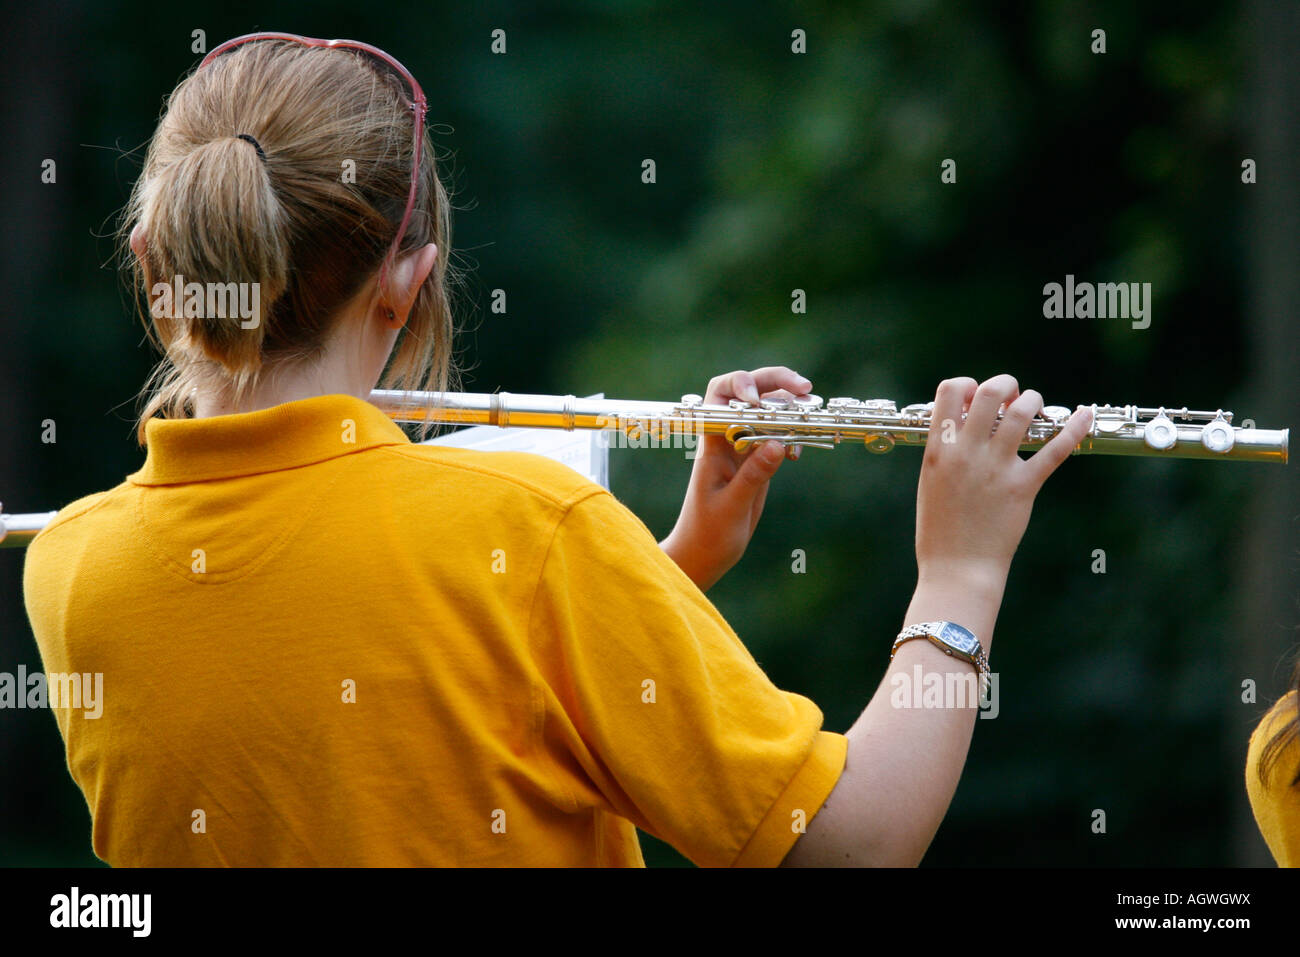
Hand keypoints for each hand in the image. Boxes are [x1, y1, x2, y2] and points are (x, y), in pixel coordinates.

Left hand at [660, 366, 812, 590]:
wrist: (703, 555)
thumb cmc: (707, 534)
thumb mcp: (731, 506)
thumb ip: (753, 475)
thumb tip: (777, 444)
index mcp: (713, 443)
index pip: (720, 396)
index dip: (741, 386)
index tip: (760, 401)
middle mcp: (728, 439)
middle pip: (749, 394)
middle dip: (775, 382)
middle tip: (804, 387)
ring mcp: (743, 449)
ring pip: (767, 413)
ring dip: (789, 407)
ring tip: (811, 410)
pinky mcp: (757, 462)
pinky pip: (776, 437)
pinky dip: (791, 436)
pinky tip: (799, 452)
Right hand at [915, 374, 1092, 587]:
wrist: (958, 570)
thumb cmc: (940, 532)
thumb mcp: (930, 483)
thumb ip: (945, 452)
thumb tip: (963, 425)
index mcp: (938, 450)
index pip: (950, 391)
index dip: (967, 385)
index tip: (975, 399)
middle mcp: (967, 453)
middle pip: (990, 392)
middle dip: (1006, 384)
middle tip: (1012, 397)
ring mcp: (996, 469)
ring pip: (1023, 412)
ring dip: (1033, 401)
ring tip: (1035, 409)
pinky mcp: (1023, 487)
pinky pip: (1055, 450)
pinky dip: (1074, 428)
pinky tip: (1084, 414)